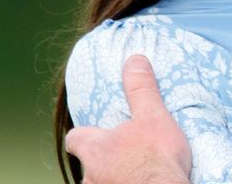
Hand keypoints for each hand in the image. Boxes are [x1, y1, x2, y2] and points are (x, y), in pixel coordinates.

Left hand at [64, 55, 191, 183]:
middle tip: (121, 157)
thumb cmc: (155, 159)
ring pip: (98, 183)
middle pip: (86, 165)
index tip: (89, 134)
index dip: (82, 135)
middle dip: (100, 161)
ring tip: (131, 175)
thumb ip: (141, 90)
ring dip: (111, 178)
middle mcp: (91, 174)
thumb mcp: (153, 116)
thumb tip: (134, 60)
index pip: (75, 138)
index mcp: (97, 148)